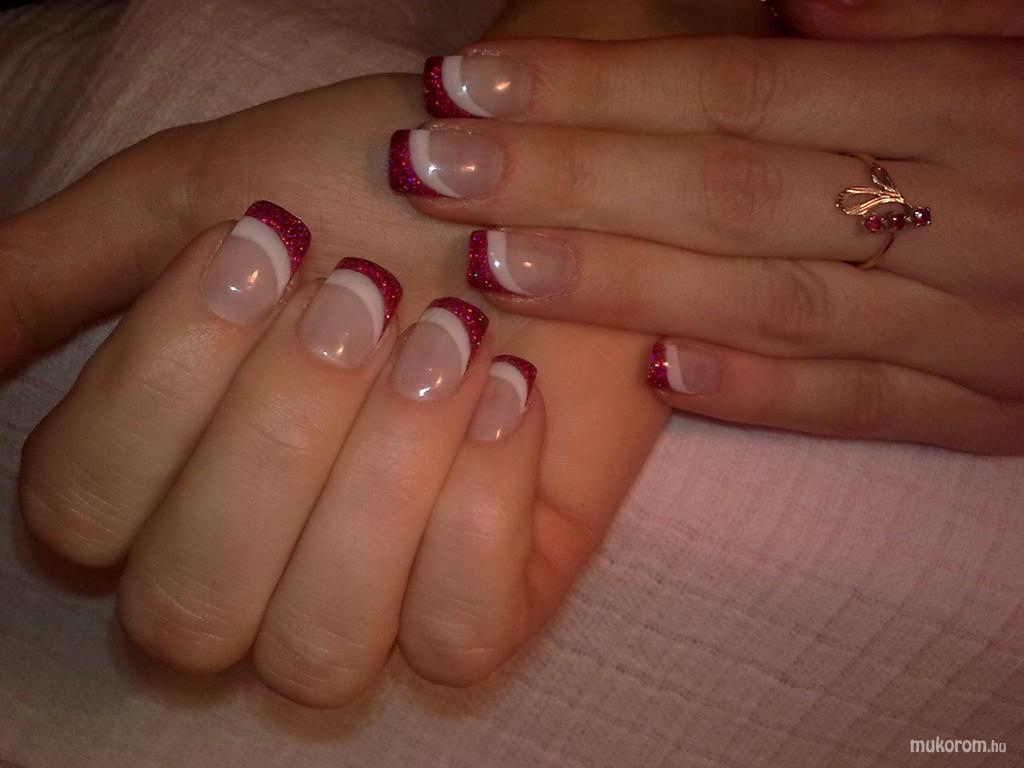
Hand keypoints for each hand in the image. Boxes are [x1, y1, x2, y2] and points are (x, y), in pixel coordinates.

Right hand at [12, 74, 665, 706]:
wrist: (532, 193)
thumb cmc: (362, 197)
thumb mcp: (192, 195)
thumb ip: (59, 274)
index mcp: (156, 481)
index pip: (82, 510)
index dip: (162, 383)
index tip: (259, 243)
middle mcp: (247, 568)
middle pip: (191, 603)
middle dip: (277, 434)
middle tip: (360, 294)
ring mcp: (369, 601)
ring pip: (318, 648)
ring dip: (380, 479)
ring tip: (447, 340)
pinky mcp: (484, 604)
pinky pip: (455, 636)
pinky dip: (480, 509)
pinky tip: (509, 393)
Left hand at [391, 28, 1023, 453]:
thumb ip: (924, 8)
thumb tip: (784, 4)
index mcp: (977, 103)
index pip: (741, 93)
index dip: (596, 89)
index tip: (469, 86)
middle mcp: (967, 219)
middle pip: (728, 195)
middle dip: (569, 180)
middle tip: (433, 169)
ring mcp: (982, 328)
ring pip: (774, 305)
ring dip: (627, 287)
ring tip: (495, 266)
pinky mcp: (997, 406)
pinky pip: (872, 406)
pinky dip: (767, 395)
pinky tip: (660, 381)